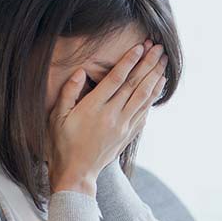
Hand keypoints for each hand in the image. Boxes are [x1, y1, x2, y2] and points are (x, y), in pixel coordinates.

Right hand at [46, 41, 167, 195]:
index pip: (116, 79)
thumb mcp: (57, 116)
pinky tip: (158, 86)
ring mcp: (123, 126)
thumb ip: (68, 92)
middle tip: (159, 48)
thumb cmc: (62, 143)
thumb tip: (81, 71)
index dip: (129, 61)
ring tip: (164, 62)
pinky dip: (153, 97)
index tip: (140, 47)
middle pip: (135, 85)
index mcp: (94, 108)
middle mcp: (113, 115)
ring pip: (144, 98)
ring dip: (155, 78)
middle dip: (148, 64)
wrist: (77, 173)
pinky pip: (144, 112)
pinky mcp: (128, 135)